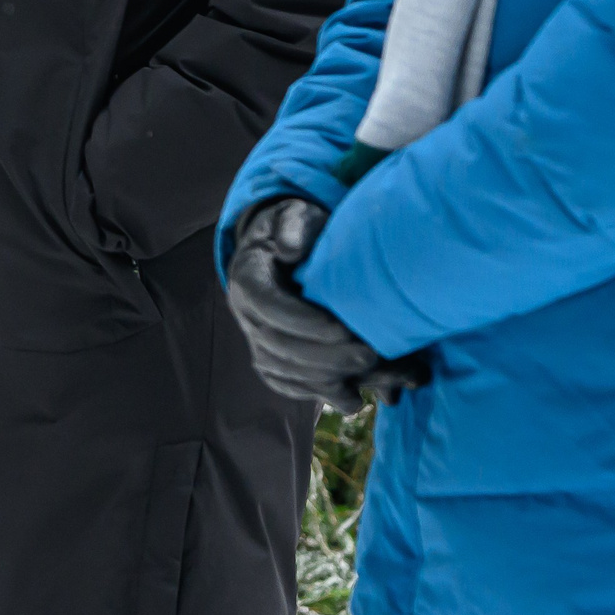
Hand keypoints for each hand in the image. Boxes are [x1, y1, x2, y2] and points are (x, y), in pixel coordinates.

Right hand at [226, 197, 429, 412]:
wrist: (288, 247)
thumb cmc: (298, 229)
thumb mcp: (295, 216)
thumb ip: (293, 228)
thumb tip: (290, 249)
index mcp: (247, 277)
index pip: (268, 305)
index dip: (303, 322)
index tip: (342, 329)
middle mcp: (245, 313)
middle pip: (277, 345)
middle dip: (324, 356)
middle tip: (369, 356)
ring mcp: (255, 339)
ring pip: (283, 370)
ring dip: (325, 380)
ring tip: (367, 380)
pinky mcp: (271, 358)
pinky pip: (287, 384)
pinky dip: (318, 394)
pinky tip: (351, 398)